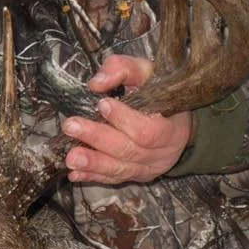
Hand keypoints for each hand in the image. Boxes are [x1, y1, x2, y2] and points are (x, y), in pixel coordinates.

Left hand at [61, 55, 193, 184]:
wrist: (176, 120)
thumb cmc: (158, 91)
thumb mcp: (147, 72)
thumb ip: (124, 69)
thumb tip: (97, 83)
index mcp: (171, 126)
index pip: (149, 129)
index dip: (124, 119)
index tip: (102, 104)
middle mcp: (163, 151)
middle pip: (129, 149)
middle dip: (98, 138)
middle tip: (71, 126)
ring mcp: (149, 167)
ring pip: (121, 169)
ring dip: (93, 164)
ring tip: (71, 157)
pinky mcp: (136, 175)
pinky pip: (114, 179)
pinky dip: (93, 177)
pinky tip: (75, 174)